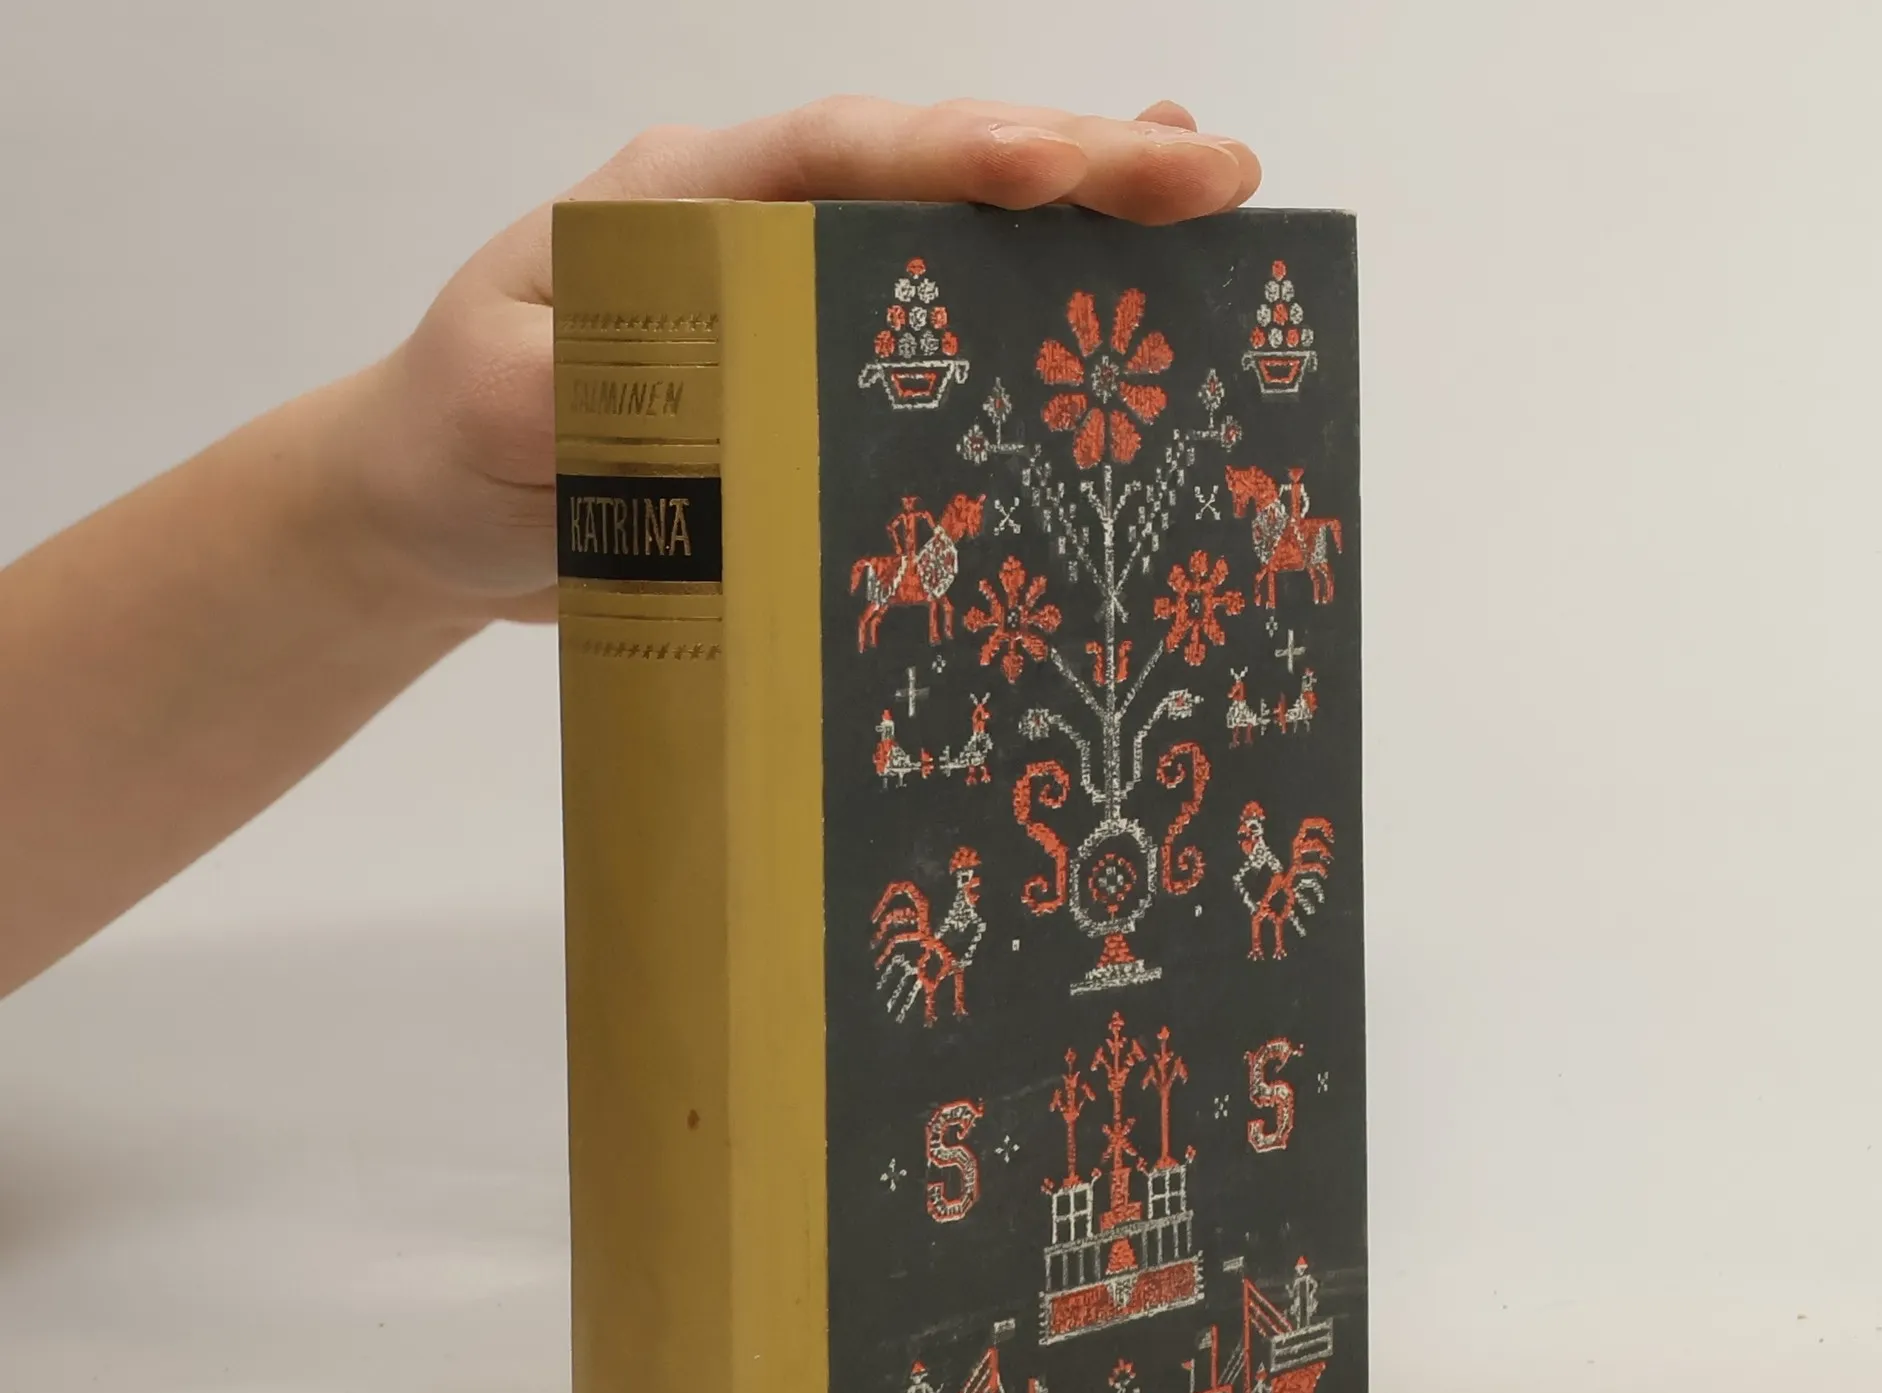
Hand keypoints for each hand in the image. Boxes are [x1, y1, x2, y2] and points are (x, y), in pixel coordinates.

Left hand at [351, 97, 1261, 626]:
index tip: (1058, 167)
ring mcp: (789, 300)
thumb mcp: (493, 412)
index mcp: (677, 205)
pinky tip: (1107, 306)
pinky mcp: (810, 378)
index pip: (828, 157)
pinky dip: (1025, 312)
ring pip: (948, 240)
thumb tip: (722, 408)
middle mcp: (751, 230)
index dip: (948, 159)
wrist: (434, 510)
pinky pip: (932, 332)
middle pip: (923, 175)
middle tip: (1212, 178)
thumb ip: (592, 394)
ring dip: (1076, 223)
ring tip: (1206, 206)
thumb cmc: (449, 443)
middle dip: (1070, 167)